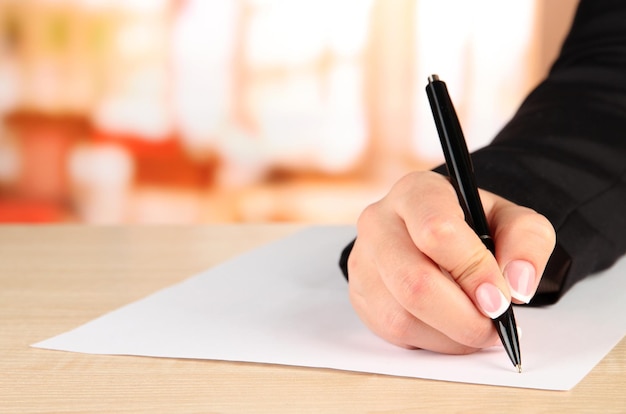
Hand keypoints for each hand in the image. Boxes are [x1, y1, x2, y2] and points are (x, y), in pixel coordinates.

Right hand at [348, 170, 555, 353]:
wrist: (434, 234)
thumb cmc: (471, 226)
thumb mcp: (511, 220)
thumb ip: (526, 244)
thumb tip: (517, 286)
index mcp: (416, 192)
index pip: (437, 231)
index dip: (473, 271)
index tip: (500, 299)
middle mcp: (379, 222)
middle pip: (415, 282)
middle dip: (464, 318)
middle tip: (495, 325)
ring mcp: (363, 260)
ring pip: (402, 316)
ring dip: (451, 335)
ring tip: (477, 326)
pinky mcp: (360, 294)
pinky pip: (393, 332)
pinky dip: (433, 340)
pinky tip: (451, 327)